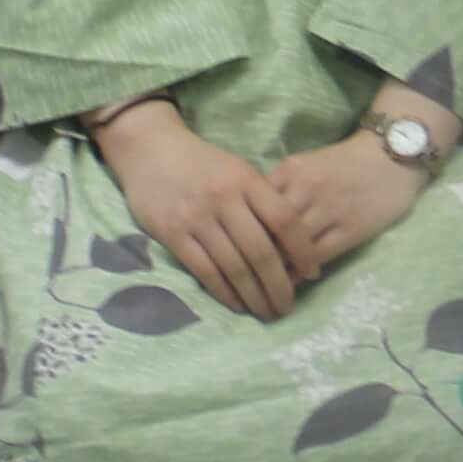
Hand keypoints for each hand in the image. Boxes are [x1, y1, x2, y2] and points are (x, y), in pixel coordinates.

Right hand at [96, 102, 303, 320]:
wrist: (150, 150)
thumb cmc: (202, 163)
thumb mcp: (238, 170)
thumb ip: (261, 201)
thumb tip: (290, 244)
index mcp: (246, 180)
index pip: (285, 221)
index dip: (303, 251)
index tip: (313, 272)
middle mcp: (224, 199)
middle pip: (261, 252)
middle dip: (279, 286)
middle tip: (288, 306)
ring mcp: (197, 218)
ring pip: (234, 267)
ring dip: (254, 296)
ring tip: (266, 311)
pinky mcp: (173, 234)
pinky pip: (205, 271)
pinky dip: (224, 293)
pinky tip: (237, 304)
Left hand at [255, 131, 426, 290]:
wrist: (390, 159)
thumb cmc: (343, 165)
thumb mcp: (305, 166)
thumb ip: (279, 189)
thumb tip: (250, 223)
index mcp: (290, 170)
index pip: (254, 204)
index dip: (242, 228)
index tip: (234, 245)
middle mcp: (305, 189)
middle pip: (267, 228)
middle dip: (253, 252)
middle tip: (243, 270)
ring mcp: (328, 211)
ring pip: (288, 246)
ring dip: (273, 268)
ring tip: (264, 281)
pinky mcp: (348, 231)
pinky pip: (314, 257)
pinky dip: (298, 272)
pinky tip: (290, 280)